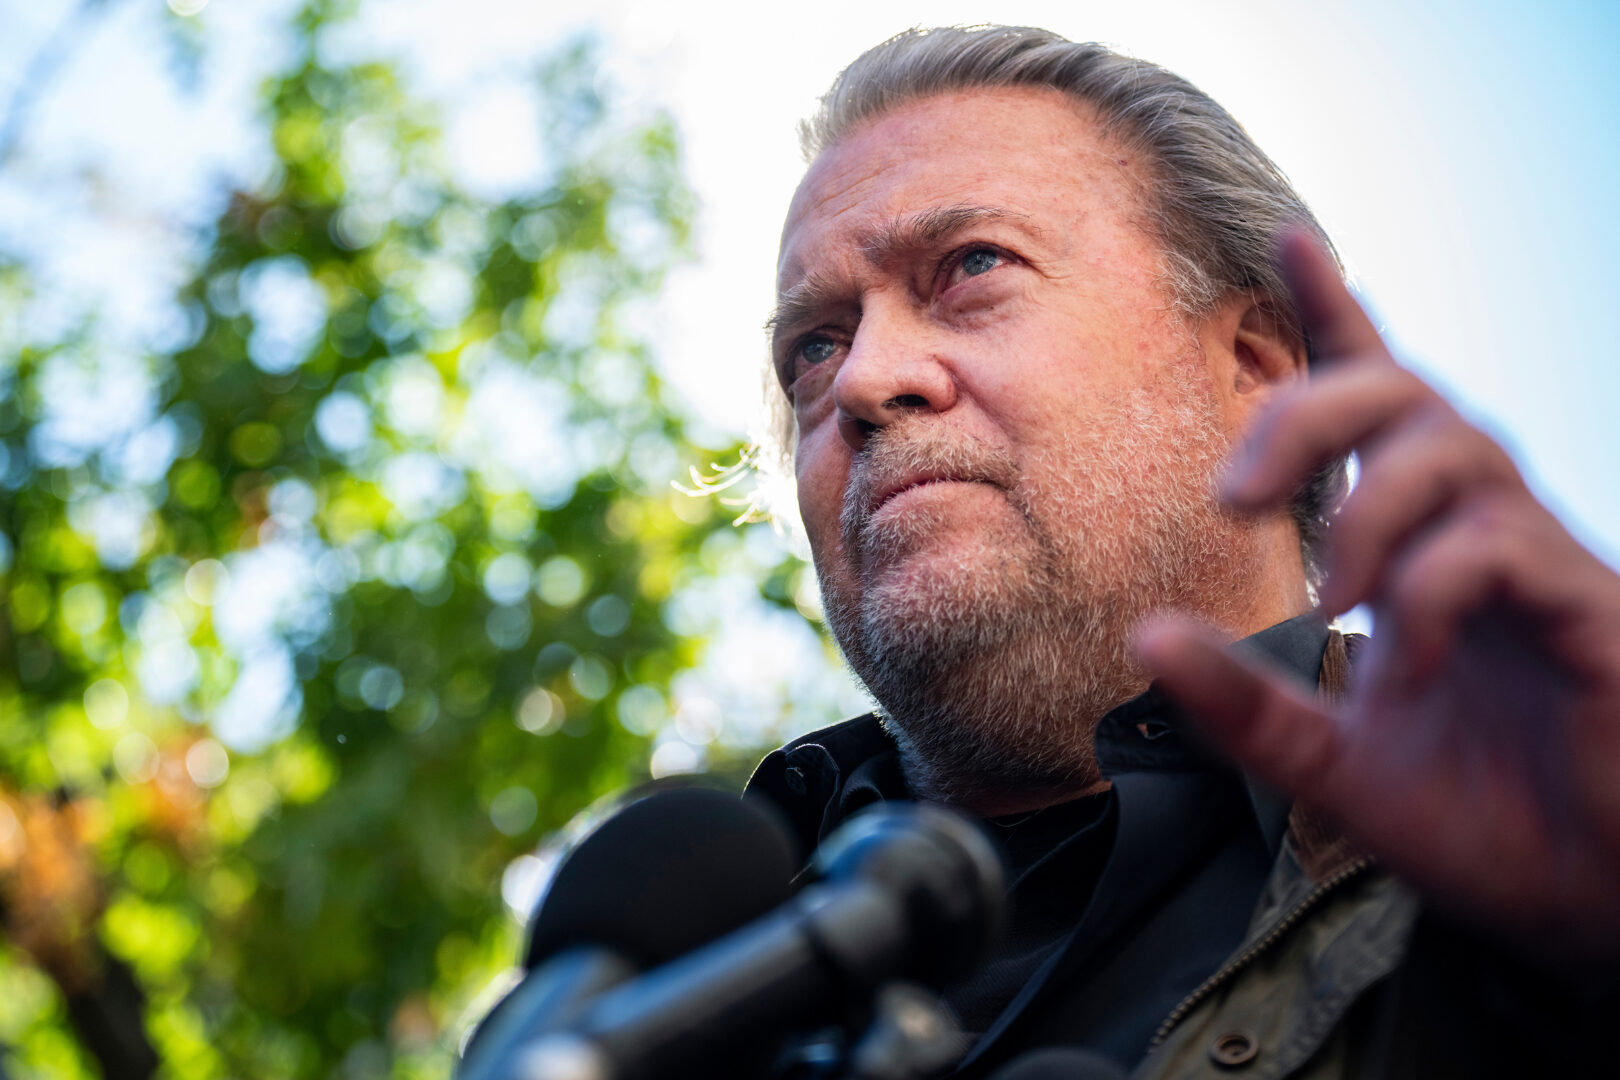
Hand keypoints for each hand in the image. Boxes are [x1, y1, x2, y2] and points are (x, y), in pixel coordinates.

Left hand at [1138, 231, 1619, 946]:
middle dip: (1309, 412)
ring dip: (1369, 507)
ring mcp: (1542, 565)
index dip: (1340, 316)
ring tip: (1332, 592)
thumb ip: (1242, 706)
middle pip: (1407, 395)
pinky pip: (1503, 549)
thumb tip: (1141, 636)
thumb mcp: (1331, 765)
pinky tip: (1402, 658)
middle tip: (1231, 496)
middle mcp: (1481, 530)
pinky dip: (1431, 591)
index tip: (1291, 241)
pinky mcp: (1591, 615)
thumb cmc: (1479, 816)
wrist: (1587, 900)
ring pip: (1459, 448)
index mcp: (1421, 546)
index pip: (1380, 406)